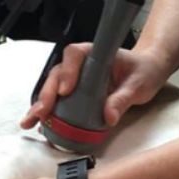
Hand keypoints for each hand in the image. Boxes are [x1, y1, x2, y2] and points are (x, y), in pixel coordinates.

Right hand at [20, 44, 169, 128]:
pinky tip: (40, 125)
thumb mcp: (138, 85)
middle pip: (58, 75)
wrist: (147, 73)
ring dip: (42, 105)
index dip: (67, 72)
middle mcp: (82, 65)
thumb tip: (108, 117)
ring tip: (31, 121)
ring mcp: (78, 80)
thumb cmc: (143, 71)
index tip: (65, 90)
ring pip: (54, 89)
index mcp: (96, 54)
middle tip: (41, 111)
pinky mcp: (79, 95)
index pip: (75, 56)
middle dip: (47, 94)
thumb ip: (123, 98)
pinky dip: (50, 114)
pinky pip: (61, 102)